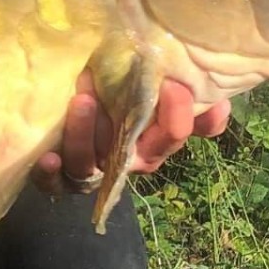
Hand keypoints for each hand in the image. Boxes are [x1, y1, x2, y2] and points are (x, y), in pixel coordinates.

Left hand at [32, 72, 229, 197]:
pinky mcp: (55, 173)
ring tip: (84, 100)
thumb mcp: (150, 86)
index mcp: (149, 143)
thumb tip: (218, 101)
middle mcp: (121, 161)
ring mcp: (87, 169)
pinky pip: (52, 182)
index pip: (170, 137)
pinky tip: (50, 157)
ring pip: (88, 165)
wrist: (71, 100)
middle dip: (143, 126)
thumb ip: (185, 96)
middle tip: (142, 88)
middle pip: (138, 157)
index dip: (177, 119)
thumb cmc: (116, 93)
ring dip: (86, 136)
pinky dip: (50, 174)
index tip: (176, 86)